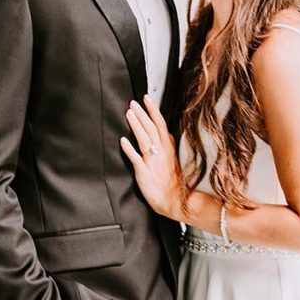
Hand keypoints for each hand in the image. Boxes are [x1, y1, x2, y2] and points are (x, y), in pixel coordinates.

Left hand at [121, 95, 182, 218]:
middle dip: (141, 114)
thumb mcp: (175, 158)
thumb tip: (166, 132)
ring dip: (136, 125)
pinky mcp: (144, 173)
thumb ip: (170, 144)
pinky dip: (129, 149)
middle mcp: (161, 152)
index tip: (147, 98)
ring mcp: (153, 161)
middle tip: (132, 103)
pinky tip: (123, 140)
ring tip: (128, 114)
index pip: (160, 124)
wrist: (176, 200)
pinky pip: (136, 158)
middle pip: (151, 128)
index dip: (153, 110)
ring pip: (144, 139)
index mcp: (169, 147)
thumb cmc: (174, 181)